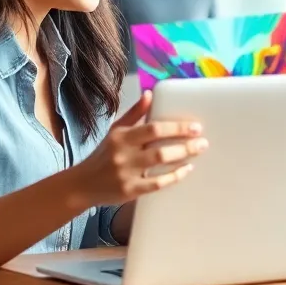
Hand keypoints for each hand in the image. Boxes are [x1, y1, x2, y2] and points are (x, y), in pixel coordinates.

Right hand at [68, 92, 205, 207]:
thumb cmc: (103, 155)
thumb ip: (134, 113)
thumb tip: (150, 93)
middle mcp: (123, 154)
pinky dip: (174, 176)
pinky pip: (157, 184)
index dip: (176, 127)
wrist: (82, 184)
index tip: (196, 126)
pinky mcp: (130, 191)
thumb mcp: (115, 131)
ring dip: (182, 157)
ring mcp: (127, 174)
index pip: (153, 128)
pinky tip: (186, 169)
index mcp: (121, 136)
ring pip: (159, 163)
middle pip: (159, 147)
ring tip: (198, 152)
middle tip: (203, 141)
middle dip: (185, 143)